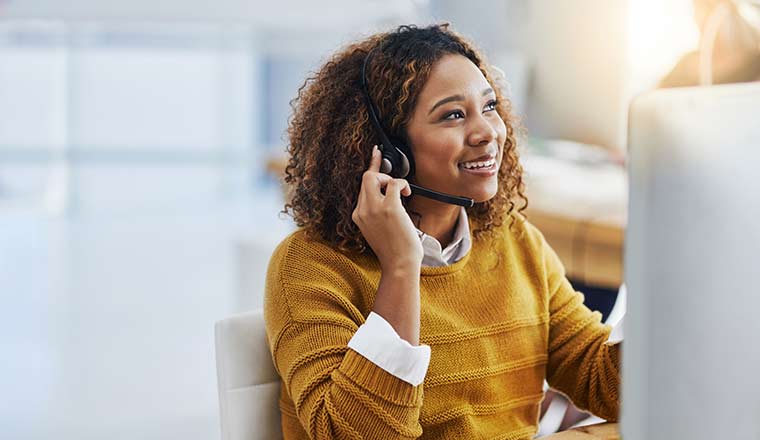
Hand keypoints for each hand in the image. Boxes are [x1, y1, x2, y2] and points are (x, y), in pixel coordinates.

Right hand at [352, 145, 422, 269]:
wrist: (399, 264)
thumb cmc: (393, 250)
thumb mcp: (377, 229)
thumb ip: (376, 212)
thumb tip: (389, 194)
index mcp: (358, 215)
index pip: (361, 187)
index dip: (370, 169)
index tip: (375, 154)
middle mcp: (362, 210)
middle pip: (366, 178)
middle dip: (379, 171)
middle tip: (391, 174)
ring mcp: (374, 208)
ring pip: (374, 176)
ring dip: (390, 178)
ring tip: (402, 192)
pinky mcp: (389, 208)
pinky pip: (393, 183)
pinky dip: (402, 184)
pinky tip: (407, 193)